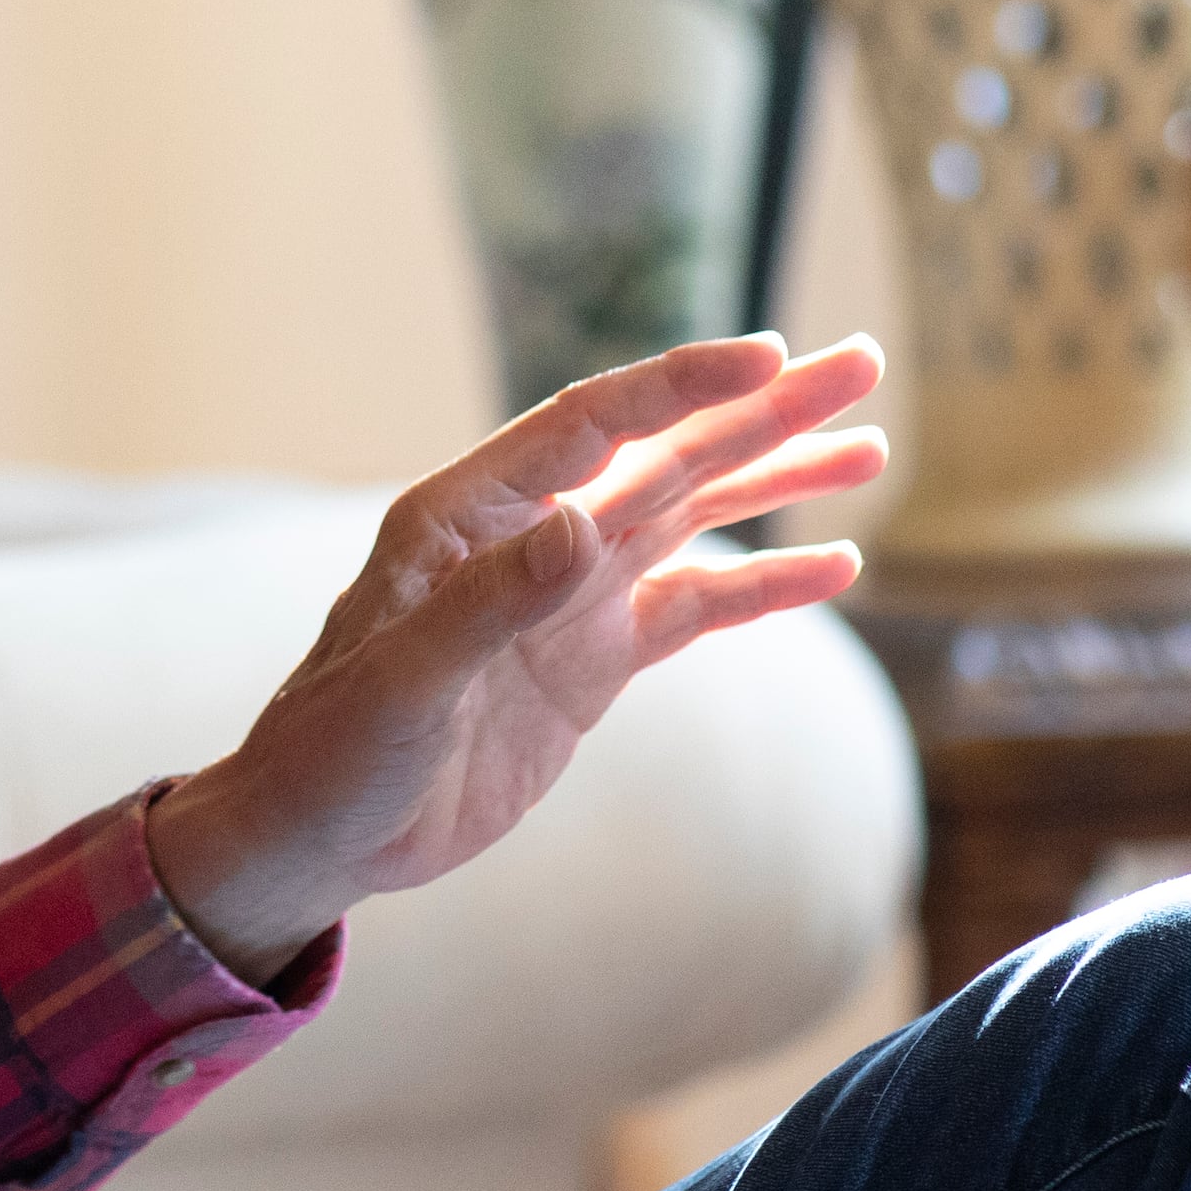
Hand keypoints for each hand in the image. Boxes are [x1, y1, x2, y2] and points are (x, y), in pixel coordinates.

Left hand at [146, 335, 889, 982]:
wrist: (322, 832)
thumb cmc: (333, 747)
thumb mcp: (401, 681)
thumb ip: (488, 603)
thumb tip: (581, 524)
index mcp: (468, 513)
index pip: (591, 424)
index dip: (681, 387)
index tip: (769, 357)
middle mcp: (527, 534)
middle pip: (665, 453)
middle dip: (763, 411)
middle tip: (861, 366)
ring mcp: (568, 595)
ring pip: (693, 516)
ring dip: (777, 479)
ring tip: (869, 443)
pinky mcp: (593, 660)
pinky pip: (695, 609)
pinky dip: (765, 586)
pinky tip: (836, 566)